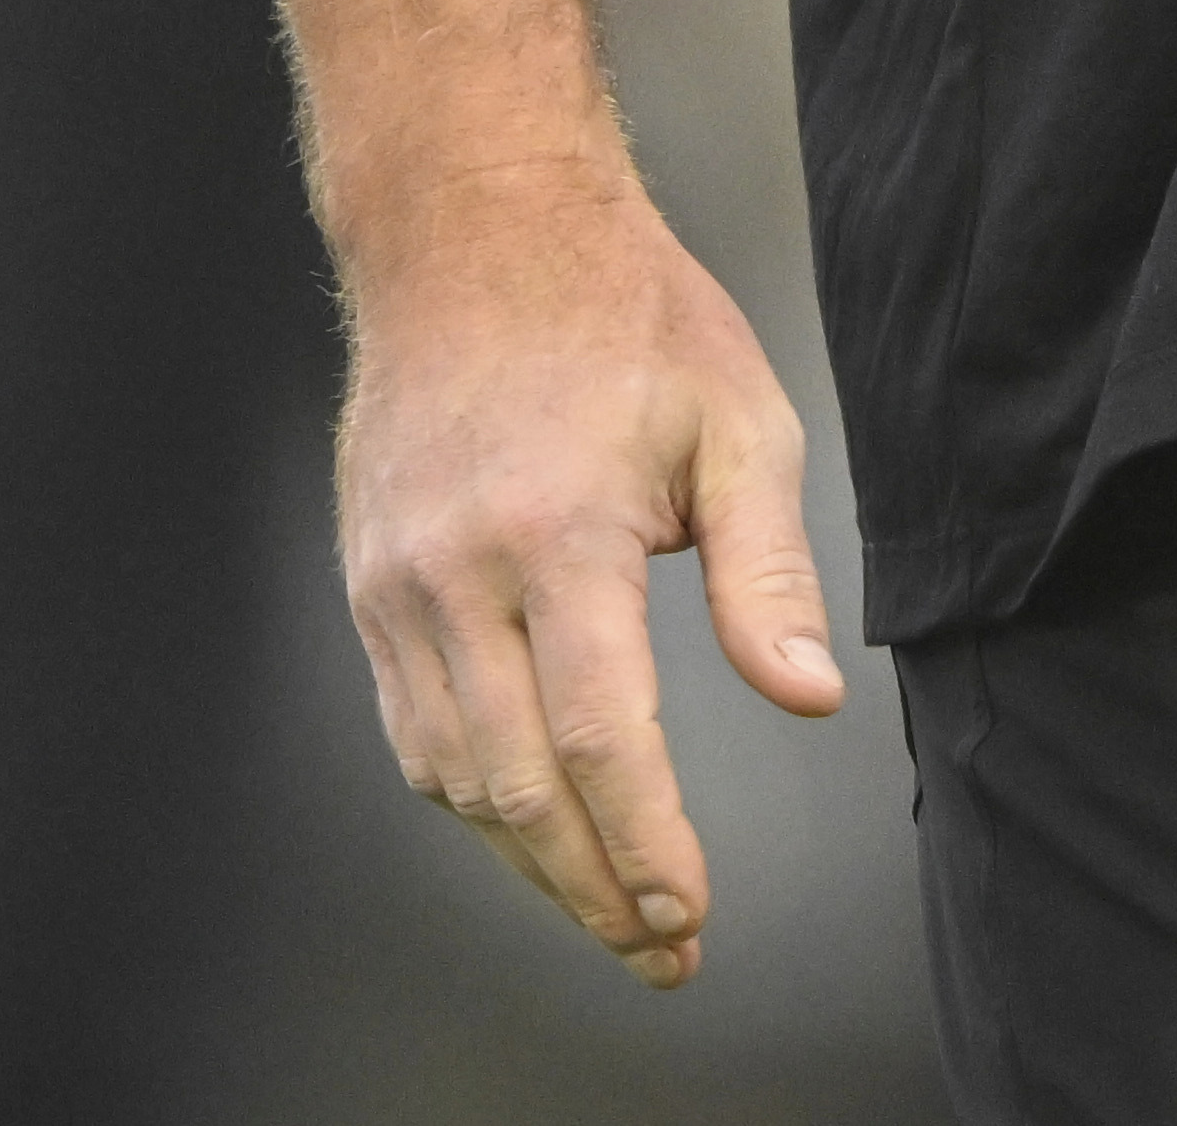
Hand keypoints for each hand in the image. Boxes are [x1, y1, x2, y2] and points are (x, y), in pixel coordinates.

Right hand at [333, 159, 846, 984]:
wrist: (475, 228)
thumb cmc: (621, 311)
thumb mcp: (738, 416)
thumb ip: (768, 571)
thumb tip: (807, 697)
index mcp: (557, 530)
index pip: (597, 741)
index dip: (646, 849)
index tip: (690, 916)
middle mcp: (457, 570)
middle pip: (516, 789)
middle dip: (594, 890)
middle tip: (662, 948)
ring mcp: (396, 582)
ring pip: (453, 777)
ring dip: (531, 863)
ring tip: (611, 909)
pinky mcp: (368, 584)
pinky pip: (414, 729)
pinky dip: (472, 797)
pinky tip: (533, 824)